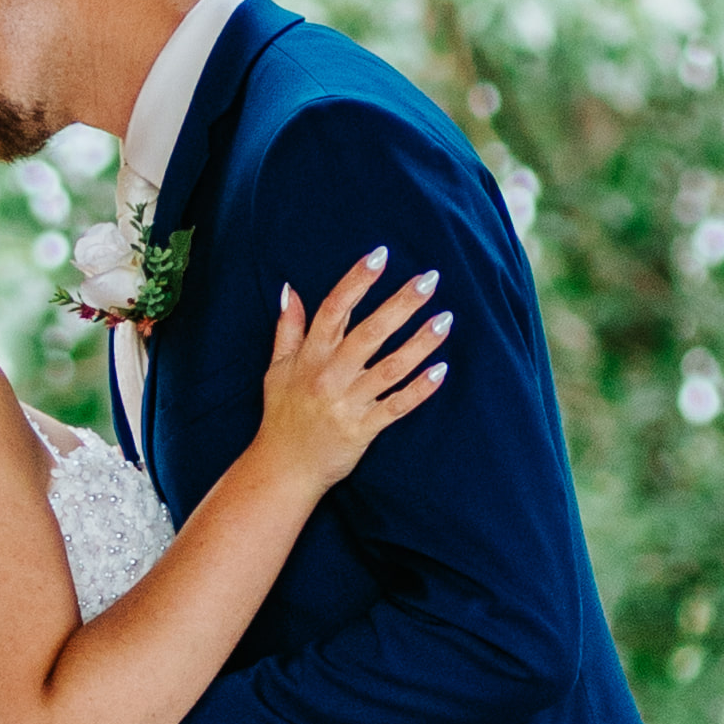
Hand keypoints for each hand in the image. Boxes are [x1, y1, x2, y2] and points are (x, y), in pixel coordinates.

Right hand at [254, 253, 450, 491]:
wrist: (283, 469)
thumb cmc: (282, 415)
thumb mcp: (277, 369)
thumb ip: (288, 329)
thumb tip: (290, 288)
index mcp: (310, 357)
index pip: (334, 309)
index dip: (357, 281)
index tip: (380, 255)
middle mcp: (329, 376)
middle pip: (370, 332)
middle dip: (401, 303)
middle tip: (429, 279)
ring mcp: (348, 403)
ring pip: (390, 367)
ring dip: (420, 342)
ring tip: (445, 319)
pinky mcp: (363, 429)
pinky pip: (396, 406)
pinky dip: (420, 389)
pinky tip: (442, 370)